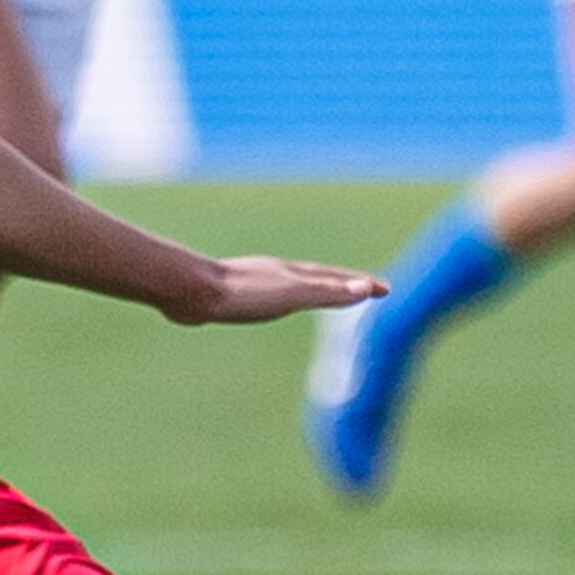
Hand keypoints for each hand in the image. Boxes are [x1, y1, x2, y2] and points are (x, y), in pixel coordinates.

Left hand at [163, 256, 389, 327]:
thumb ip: (327, 292)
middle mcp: (276, 273)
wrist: (191, 291)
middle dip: (342, 281)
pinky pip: (266, 294)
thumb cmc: (242, 296)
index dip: (360, 284)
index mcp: (293, 274)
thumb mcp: (292, 295)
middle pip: (317, 276)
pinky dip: (281, 296)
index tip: (383, 288)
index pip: (336, 278)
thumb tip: (365, 287)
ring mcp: (254, 281)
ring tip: (318, 290)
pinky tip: (267, 301)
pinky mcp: (232, 293)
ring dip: (311, 287)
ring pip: (291, 283)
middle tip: (361, 286)